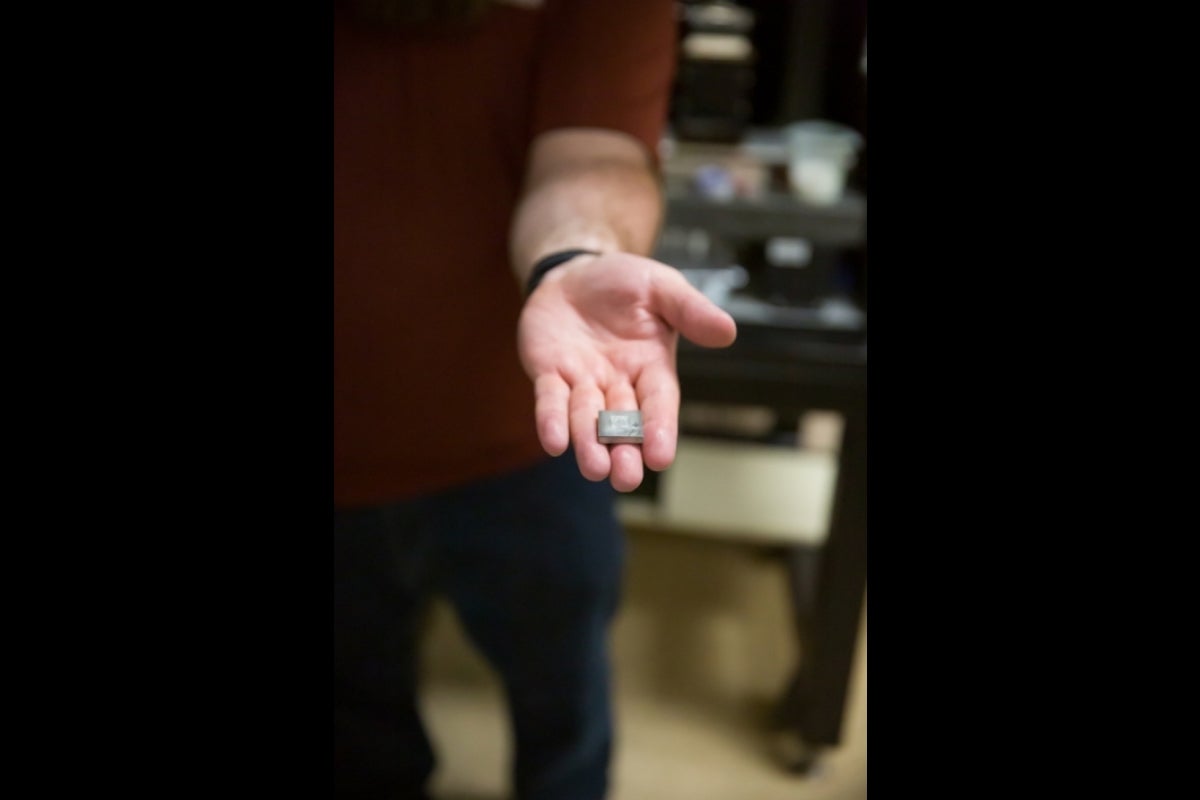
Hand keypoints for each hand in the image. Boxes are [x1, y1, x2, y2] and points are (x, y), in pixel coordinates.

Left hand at [517, 252, 736, 491]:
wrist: (574, 272)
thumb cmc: (623, 282)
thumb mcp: (662, 287)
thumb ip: (690, 310)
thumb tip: (728, 331)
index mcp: (651, 367)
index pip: (658, 404)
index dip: (659, 430)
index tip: (661, 456)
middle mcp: (618, 383)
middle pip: (622, 424)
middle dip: (624, 452)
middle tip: (625, 478)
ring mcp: (582, 382)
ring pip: (585, 420)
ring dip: (588, 444)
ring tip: (594, 468)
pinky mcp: (548, 373)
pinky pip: (549, 400)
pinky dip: (551, 421)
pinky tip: (553, 442)